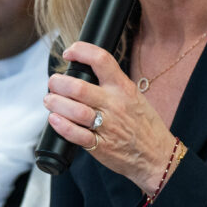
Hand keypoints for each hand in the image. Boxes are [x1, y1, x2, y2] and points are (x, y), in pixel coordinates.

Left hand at [44, 41, 176, 193]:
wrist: (157, 155)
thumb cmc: (144, 124)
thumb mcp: (134, 96)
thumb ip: (113, 84)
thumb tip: (85, 72)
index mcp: (124, 88)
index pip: (101, 60)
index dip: (81, 51)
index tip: (69, 53)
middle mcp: (115, 104)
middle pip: (79, 87)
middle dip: (58, 83)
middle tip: (53, 82)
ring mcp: (107, 126)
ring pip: (74, 110)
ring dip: (56, 103)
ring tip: (50, 100)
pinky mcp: (100, 146)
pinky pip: (76, 135)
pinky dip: (61, 125)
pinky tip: (54, 119)